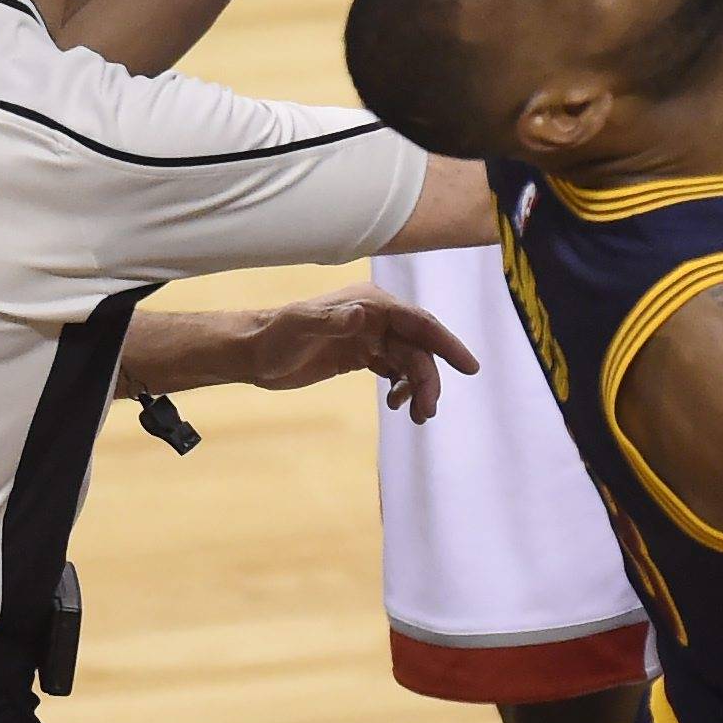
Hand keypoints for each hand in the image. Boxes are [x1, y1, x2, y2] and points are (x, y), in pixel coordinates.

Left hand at [240, 285, 478, 422]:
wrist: (253, 353)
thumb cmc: (274, 337)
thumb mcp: (300, 327)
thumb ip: (333, 320)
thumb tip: (361, 314)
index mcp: (371, 305)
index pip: (419, 322)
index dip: (446, 343)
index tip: (469, 366)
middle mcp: (377, 318)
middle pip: (418, 348)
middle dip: (429, 379)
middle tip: (427, 412)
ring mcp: (370, 337)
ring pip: (409, 362)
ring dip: (418, 387)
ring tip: (416, 416)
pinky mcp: (362, 355)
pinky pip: (395, 370)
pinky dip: (402, 387)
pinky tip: (398, 405)